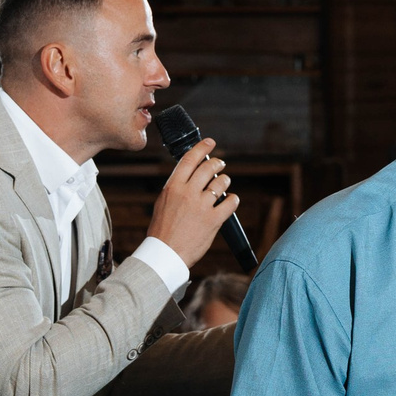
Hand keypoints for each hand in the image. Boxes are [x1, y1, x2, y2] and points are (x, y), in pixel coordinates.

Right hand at [144, 136, 241, 266]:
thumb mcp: (162, 203)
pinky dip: (233, 200)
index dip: (202, 147)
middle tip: (220, 164)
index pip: (190, 159)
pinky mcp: (213, 220)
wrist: (165, 254)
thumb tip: (188, 175)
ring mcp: (201, 206)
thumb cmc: (162, 230)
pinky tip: (230, 201)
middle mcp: (188, 193)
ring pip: (221, 182)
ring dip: (225, 181)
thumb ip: (176, 188)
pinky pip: (230, 202)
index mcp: (173, 187)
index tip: (210, 142)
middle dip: (217, 163)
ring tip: (223, 183)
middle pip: (209, 167)